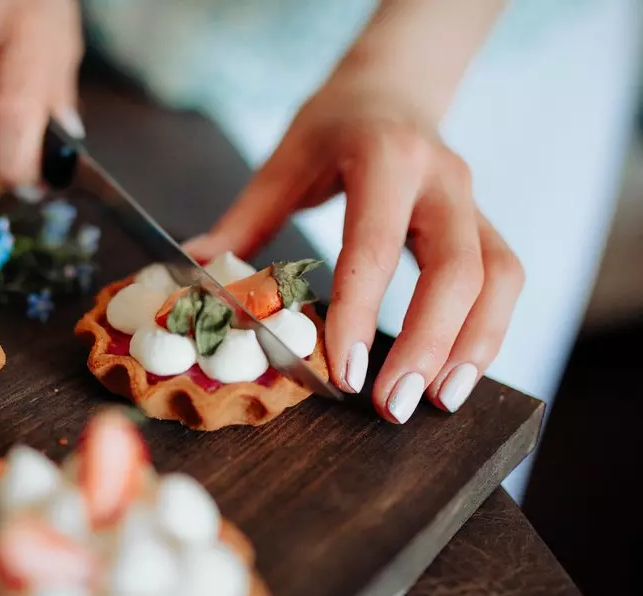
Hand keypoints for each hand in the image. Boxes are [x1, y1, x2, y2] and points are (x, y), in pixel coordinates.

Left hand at [185, 80, 523, 423]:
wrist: (393, 87)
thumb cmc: (333, 125)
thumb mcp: (284, 162)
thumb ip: (244, 222)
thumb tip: (193, 270)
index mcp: (385, 159)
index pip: (376, 247)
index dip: (362, 313)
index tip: (347, 373)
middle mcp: (442, 178)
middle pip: (458, 269)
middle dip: (430, 345)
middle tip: (395, 406)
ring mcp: (472, 201)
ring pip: (498, 278)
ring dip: (473, 348)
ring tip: (439, 402)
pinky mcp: (485, 223)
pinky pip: (504, 280)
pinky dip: (487, 332)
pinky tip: (456, 374)